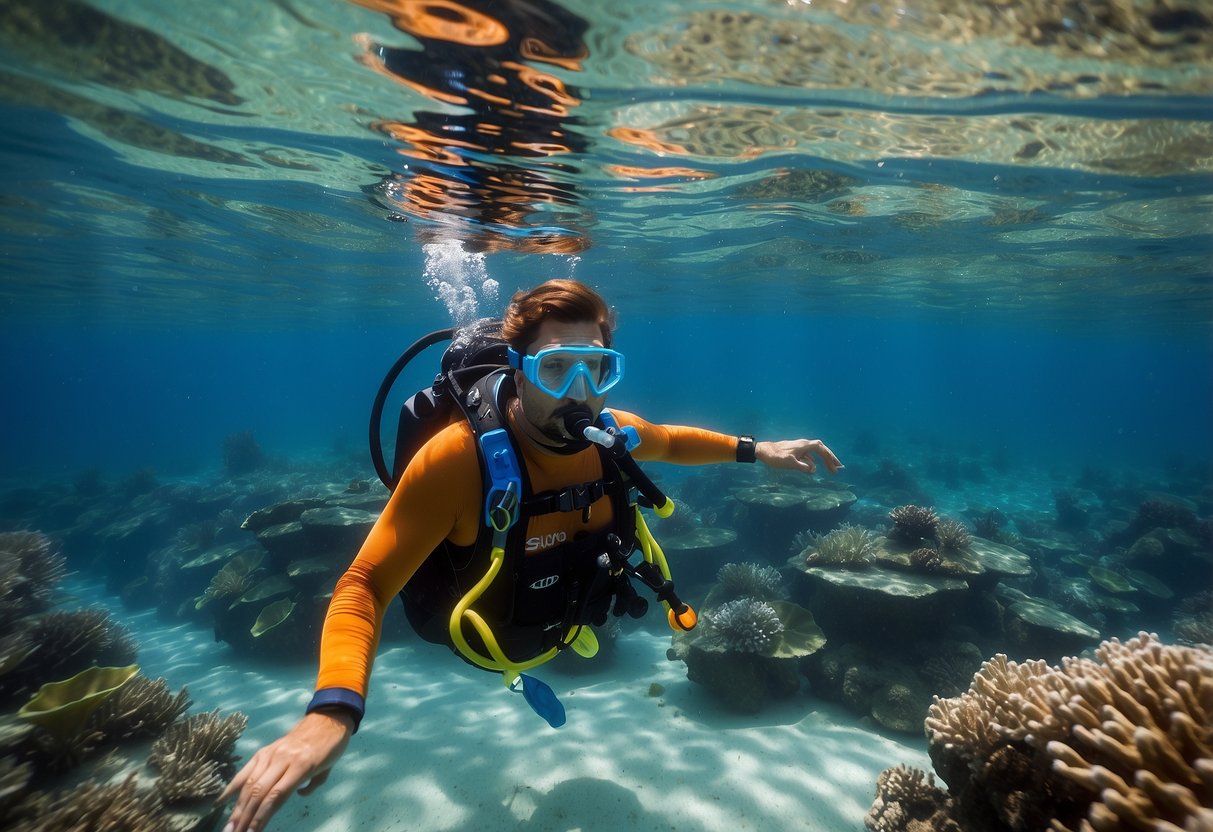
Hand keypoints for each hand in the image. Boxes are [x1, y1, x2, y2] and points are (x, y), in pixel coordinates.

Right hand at [219, 710, 352, 831]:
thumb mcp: (327, 770)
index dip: (262, 817)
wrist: (326, 719)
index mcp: (301, 765)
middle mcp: (282, 759)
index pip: (276, 796)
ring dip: (237, 808)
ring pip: (249, 783)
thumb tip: (293, 796)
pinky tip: (221, 801)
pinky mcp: (263, 751)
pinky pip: (245, 770)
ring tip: (230, 826)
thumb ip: (311, 786)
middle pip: (258, 792)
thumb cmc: (331, 747)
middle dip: (246, 817)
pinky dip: (232, 787)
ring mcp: (270, 753)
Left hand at [756, 439, 842, 474]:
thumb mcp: (790, 463)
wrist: (764, 451)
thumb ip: (803, 467)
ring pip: (815, 453)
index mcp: (805, 445)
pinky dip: (813, 462)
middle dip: (831, 458)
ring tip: (831, 468)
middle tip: (839, 467)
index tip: (835, 469)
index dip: (830, 459)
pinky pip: (808, 456)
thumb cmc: (776, 457)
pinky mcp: (795, 451)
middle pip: (822, 449)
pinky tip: (814, 468)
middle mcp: (804, 444)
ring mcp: (800, 447)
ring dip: (823, 460)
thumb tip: (813, 470)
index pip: (822, 450)